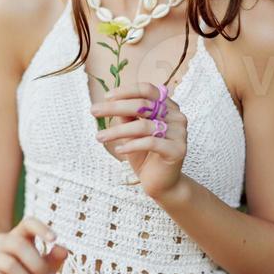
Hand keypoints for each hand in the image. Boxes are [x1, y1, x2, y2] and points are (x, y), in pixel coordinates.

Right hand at [0, 217, 68, 273]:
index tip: (54, 239)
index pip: (27, 223)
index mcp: (19, 236)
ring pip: (9, 265)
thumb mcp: (43, 269)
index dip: (40, 227)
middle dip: (37, 265)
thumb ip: (54, 259)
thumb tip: (64, 251)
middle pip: (18, 244)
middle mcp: (1, 242)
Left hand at [91, 82, 186, 198]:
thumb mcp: (132, 133)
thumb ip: (127, 117)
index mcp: (168, 107)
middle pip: (144, 105)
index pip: (148, 90)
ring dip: (118, 131)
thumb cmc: (145, 155)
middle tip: (94, 111)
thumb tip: (111, 102)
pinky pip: (150, 142)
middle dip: (115, 107)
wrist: (161, 183)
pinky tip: (119, 150)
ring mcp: (179, 133)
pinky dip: (132, 145)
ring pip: (144, 126)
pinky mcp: (177, 150)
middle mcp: (177, 116)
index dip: (126, 91)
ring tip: (100, 137)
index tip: (106, 97)